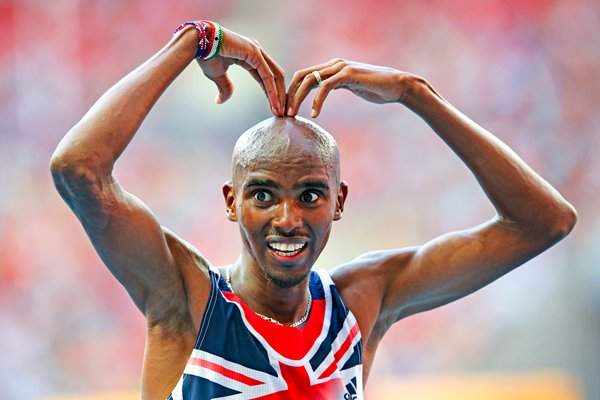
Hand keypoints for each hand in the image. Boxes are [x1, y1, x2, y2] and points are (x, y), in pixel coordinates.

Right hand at [198, 27, 284, 115]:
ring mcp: (257, 51)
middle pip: (275, 76)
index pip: (265, 77)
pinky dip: (272, 91)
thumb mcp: (218, 76)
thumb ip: (224, 87)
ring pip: (274, 76)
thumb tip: (220, 101)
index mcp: (250, 55)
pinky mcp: (254, 53)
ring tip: (279, 111)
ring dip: (279, 95)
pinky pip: (267, 76)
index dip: (270, 93)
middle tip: (280, 112)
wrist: (198, 43)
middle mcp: (256, 51)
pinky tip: (274, 103)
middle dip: (279, 95)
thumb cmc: (206, 56)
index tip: (273, 108)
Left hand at [286, 59, 409, 117]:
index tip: (286, 109)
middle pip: (301, 76)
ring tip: (292, 115)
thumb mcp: (351, 87)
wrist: (397, 86)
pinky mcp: (348, 74)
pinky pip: (325, 86)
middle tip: (283, 113)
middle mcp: (334, 64)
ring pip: (309, 80)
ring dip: (298, 98)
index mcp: (332, 67)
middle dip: (289, 95)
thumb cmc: (376, 89)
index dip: (292, 92)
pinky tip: (315, 114)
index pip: (303, 76)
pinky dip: (317, 100)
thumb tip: (323, 93)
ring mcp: (340, 67)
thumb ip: (336, 87)